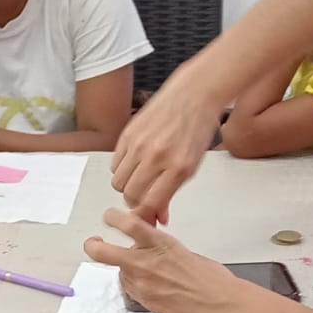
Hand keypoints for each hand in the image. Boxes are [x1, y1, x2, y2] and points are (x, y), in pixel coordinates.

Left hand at [83, 207, 249, 312]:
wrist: (221, 306)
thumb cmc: (212, 281)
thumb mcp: (186, 253)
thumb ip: (163, 248)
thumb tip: (153, 247)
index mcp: (160, 244)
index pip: (128, 223)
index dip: (113, 216)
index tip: (110, 216)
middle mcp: (146, 263)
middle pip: (103, 251)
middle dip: (93, 245)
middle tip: (94, 242)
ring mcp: (142, 284)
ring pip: (119, 272)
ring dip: (125, 269)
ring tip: (146, 272)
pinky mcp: (144, 302)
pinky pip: (131, 289)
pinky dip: (136, 285)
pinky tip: (154, 287)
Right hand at [110, 70, 222, 224]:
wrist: (193, 95)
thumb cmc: (198, 128)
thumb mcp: (193, 165)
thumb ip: (172, 192)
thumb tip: (159, 216)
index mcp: (178, 168)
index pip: (150, 203)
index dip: (146, 215)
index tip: (147, 217)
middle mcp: (156, 156)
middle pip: (130, 195)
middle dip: (135, 202)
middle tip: (144, 198)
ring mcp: (139, 144)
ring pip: (118, 182)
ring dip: (127, 187)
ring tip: (139, 180)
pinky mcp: (128, 133)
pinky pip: (115, 164)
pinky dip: (122, 169)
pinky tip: (135, 164)